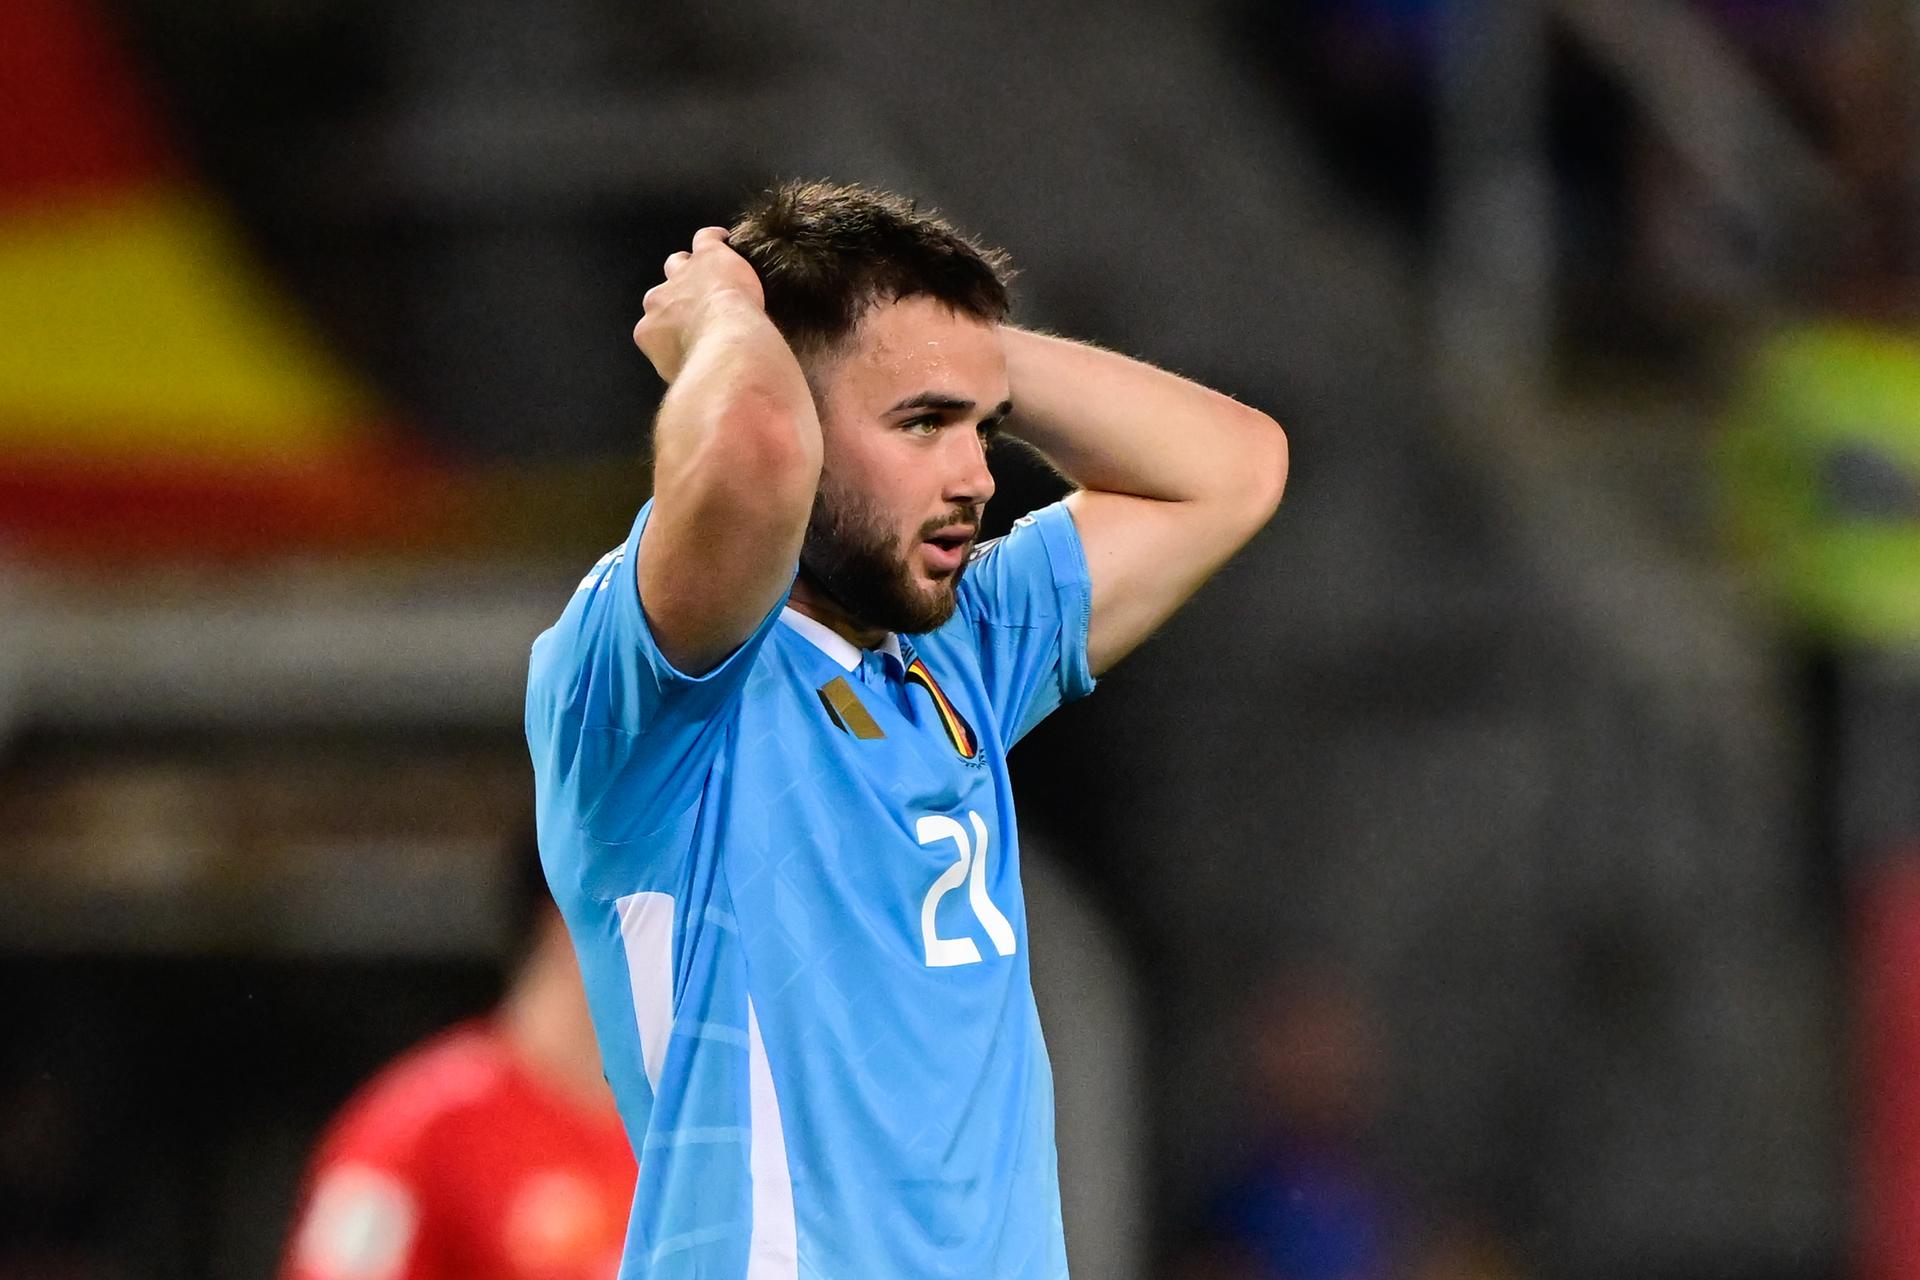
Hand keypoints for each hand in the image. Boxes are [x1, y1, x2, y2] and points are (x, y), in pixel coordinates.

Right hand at [633, 226, 767, 382]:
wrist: (730, 346)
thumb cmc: (713, 372)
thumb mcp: (686, 381)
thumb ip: (682, 372)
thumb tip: (692, 386)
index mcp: (649, 332)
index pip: (654, 325)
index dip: (672, 328)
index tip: (688, 333)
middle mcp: (658, 300)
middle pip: (661, 293)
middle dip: (676, 298)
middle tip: (698, 306)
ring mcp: (682, 275)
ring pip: (678, 263)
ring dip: (691, 268)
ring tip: (708, 272)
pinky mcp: (708, 256)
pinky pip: (705, 238)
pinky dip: (714, 239)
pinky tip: (726, 242)